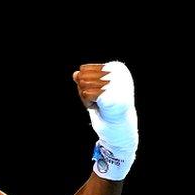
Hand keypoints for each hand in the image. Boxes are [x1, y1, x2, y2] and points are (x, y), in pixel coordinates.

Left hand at [74, 62, 137, 179]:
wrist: (120, 128)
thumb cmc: (107, 107)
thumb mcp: (95, 89)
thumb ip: (85, 79)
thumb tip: (75, 74)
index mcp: (118, 67)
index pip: (85, 69)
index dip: (85, 84)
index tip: (100, 93)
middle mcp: (119, 73)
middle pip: (83, 77)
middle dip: (84, 91)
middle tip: (99, 101)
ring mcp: (115, 84)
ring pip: (83, 85)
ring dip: (86, 98)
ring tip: (100, 104)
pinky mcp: (109, 96)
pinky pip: (86, 95)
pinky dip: (88, 103)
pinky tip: (99, 108)